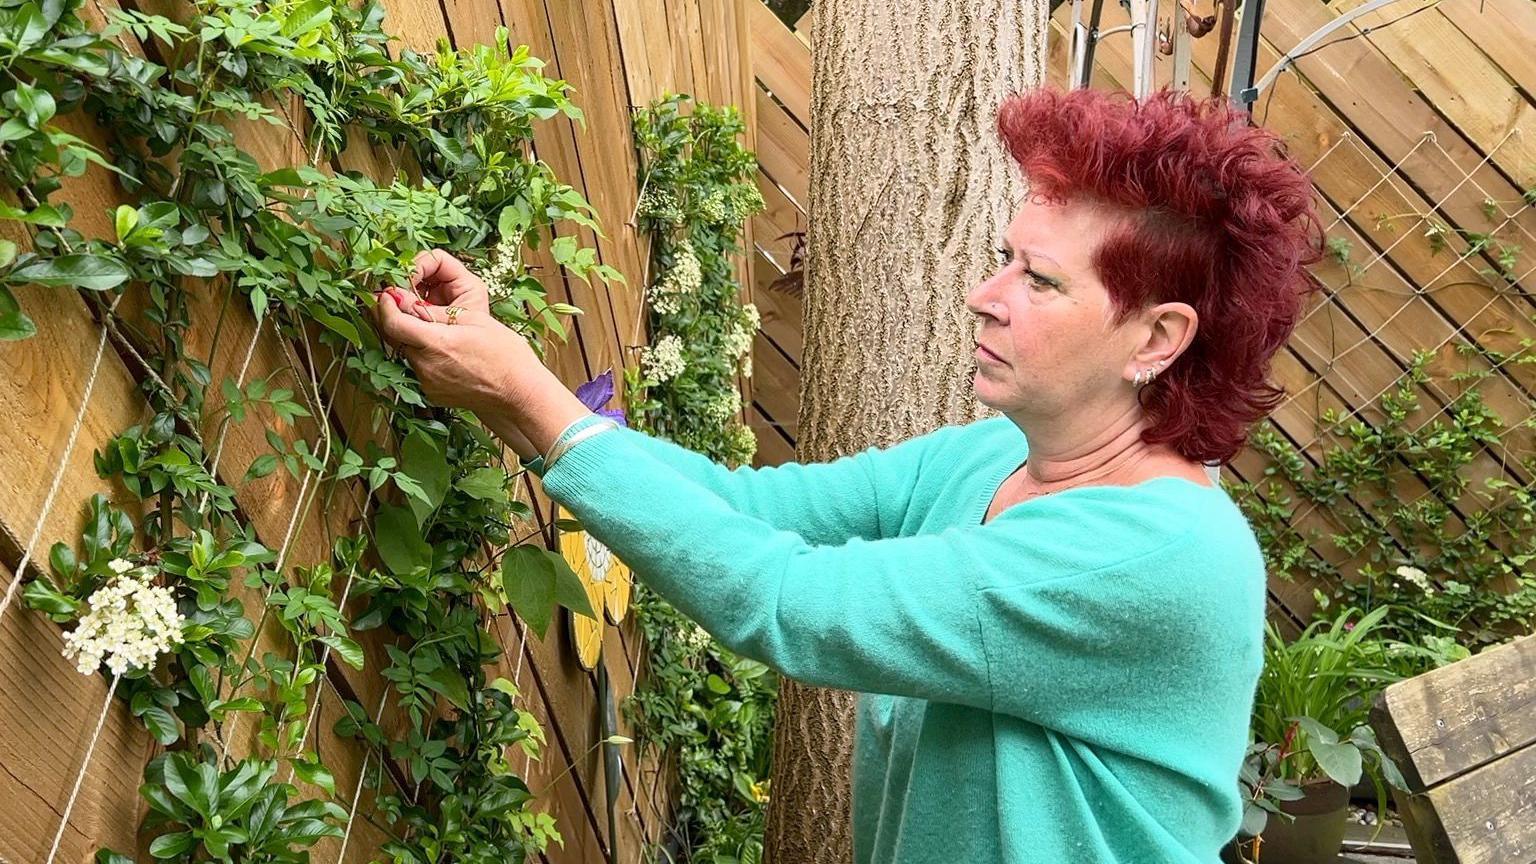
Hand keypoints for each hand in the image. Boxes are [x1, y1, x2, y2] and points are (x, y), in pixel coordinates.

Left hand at [373, 250, 544, 418]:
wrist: (519, 392)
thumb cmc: (504, 353)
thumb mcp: (472, 319)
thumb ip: (432, 311)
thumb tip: (404, 300)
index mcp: (437, 343)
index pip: (393, 322)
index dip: (385, 306)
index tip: (387, 294)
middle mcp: (427, 366)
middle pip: (396, 338)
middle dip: (399, 320)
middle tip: (408, 305)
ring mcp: (428, 383)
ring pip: (407, 353)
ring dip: (413, 339)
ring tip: (437, 331)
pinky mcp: (432, 393)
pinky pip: (419, 369)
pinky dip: (425, 356)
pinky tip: (446, 352)